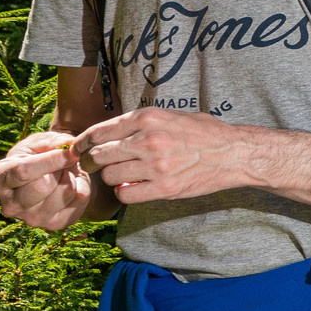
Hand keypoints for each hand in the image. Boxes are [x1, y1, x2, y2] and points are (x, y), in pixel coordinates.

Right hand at [0, 131, 96, 230]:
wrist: (53, 177)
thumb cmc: (39, 156)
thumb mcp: (39, 143)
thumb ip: (53, 142)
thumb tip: (71, 146)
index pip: (23, 171)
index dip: (50, 160)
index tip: (70, 152)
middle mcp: (10, 205)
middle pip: (42, 186)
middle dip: (59, 169)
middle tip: (62, 163)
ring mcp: (31, 219)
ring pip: (63, 194)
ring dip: (71, 177)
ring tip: (64, 173)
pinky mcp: (54, 224)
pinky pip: (79, 201)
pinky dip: (81, 188)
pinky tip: (71, 185)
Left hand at [71, 108, 251, 204]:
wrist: (234, 153)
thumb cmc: (204, 133)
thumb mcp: (171, 116)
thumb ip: (140, 123)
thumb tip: (109, 132)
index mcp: (148, 118)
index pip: (99, 132)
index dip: (82, 143)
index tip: (76, 149)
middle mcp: (148, 141)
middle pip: (100, 156)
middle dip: (92, 162)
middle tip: (95, 166)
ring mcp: (156, 166)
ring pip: (110, 176)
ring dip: (111, 179)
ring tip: (122, 176)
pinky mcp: (165, 188)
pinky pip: (127, 195)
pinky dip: (126, 193)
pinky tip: (134, 188)